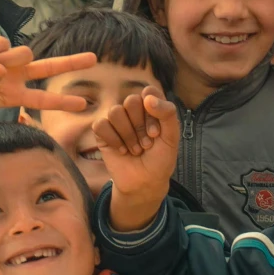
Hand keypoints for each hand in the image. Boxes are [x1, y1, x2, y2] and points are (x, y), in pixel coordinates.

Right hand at [93, 91, 182, 231]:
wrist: (145, 182)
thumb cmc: (160, 159)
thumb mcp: (171, 137)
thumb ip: (167, 113)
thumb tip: (147, 97)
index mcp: (151, 107)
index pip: (149, 92)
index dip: (153, 111)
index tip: (157, 132)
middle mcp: (133, 111)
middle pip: (131, 100)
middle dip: (140, 126)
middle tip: (147, 144)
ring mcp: (117, 120)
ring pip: (115, 112)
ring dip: (128, 135)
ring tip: (136, 150)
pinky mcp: (102, 132)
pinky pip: (101, 124)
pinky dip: (113, 140)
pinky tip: (122, 151)